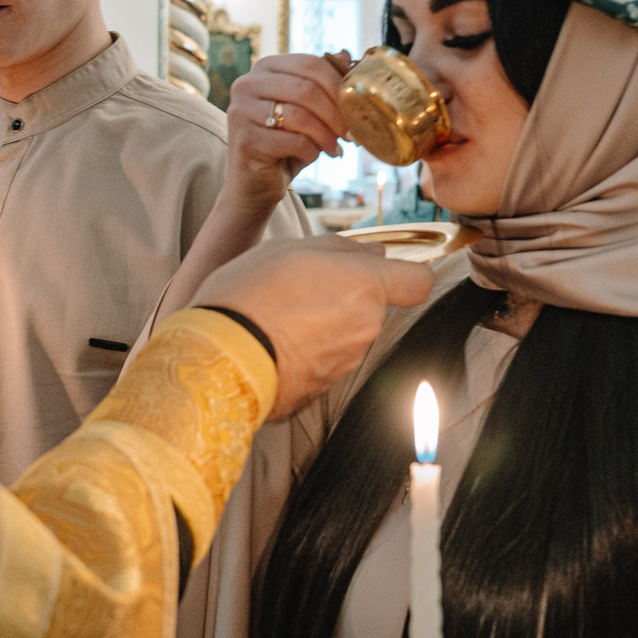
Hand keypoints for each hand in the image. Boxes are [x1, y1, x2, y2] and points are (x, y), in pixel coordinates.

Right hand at [192, 236, 431, 416]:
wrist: (219, 356)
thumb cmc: (249, 292)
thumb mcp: (289, 248)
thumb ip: (340, 248)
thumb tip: (374, 252)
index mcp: (364, 286)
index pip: (419, 282)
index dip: (406, 274)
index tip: (384, 269)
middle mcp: (365, 327)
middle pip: (373, 307)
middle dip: (347, 297)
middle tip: (302, 286)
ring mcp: (345, 362)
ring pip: (348, 334)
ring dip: (326, 324)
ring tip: (281, 315)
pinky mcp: (323, 388)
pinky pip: (325, 360)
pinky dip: (308, 351)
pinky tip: (275, 341)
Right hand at [219, 54, 347, 213]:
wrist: (254, 183)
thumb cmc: (284, 143)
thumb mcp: (307, 110)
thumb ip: (322, 82)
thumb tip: (346, 56)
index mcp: (264, 68)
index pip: (310, 64)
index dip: (340, 86)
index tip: (357, 108)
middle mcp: (247, 84)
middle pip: (306, 89)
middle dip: (336, 113)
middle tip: (351, 133)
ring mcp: (241, 111)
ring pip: (300, 115)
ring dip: (326, 135)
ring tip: (335, 148)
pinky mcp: (244, 140)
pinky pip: (293, 141)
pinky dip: (311, 151)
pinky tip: (313, 157)